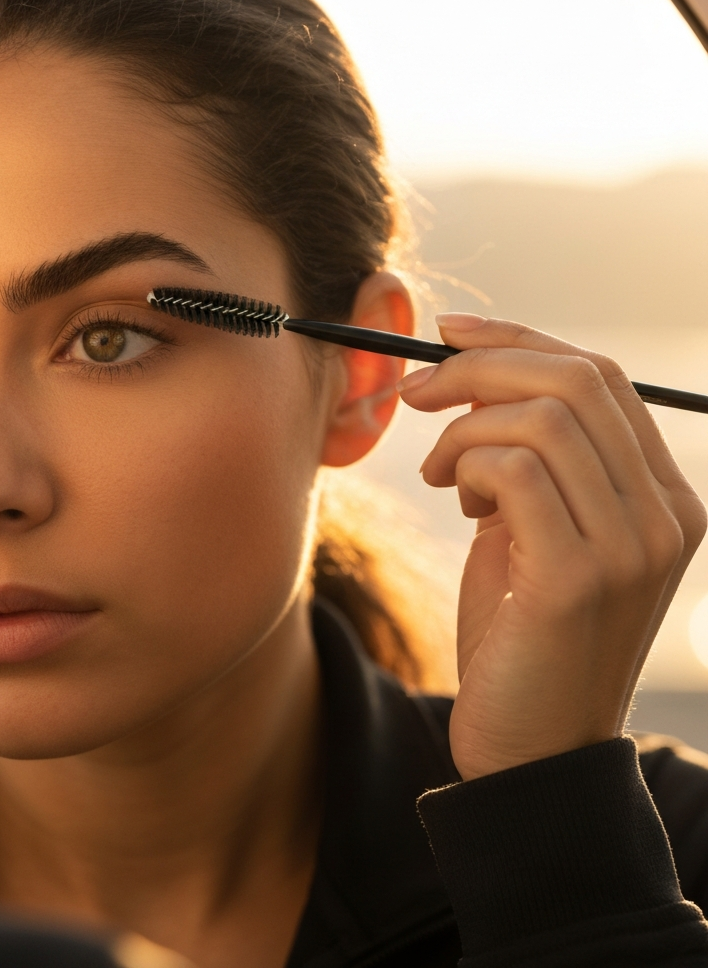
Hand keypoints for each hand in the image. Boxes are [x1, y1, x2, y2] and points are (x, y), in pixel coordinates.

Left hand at [396, 313, 705, 780]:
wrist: (528, 745)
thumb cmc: (518, 632)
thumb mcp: (528, 529)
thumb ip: (524, 458)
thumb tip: (474, 376)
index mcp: (661, 496)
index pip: (600, 378)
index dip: (519, 339)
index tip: (450, 335)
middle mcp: (664, 513)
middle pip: (577, 379)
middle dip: (480, 367)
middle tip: (417, 393)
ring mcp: (632, 545)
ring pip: (542, 417)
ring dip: (465, 431)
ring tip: (440, 475)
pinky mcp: (580, 577)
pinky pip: (515, 471)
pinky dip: (467, 467)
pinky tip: (454, 503)